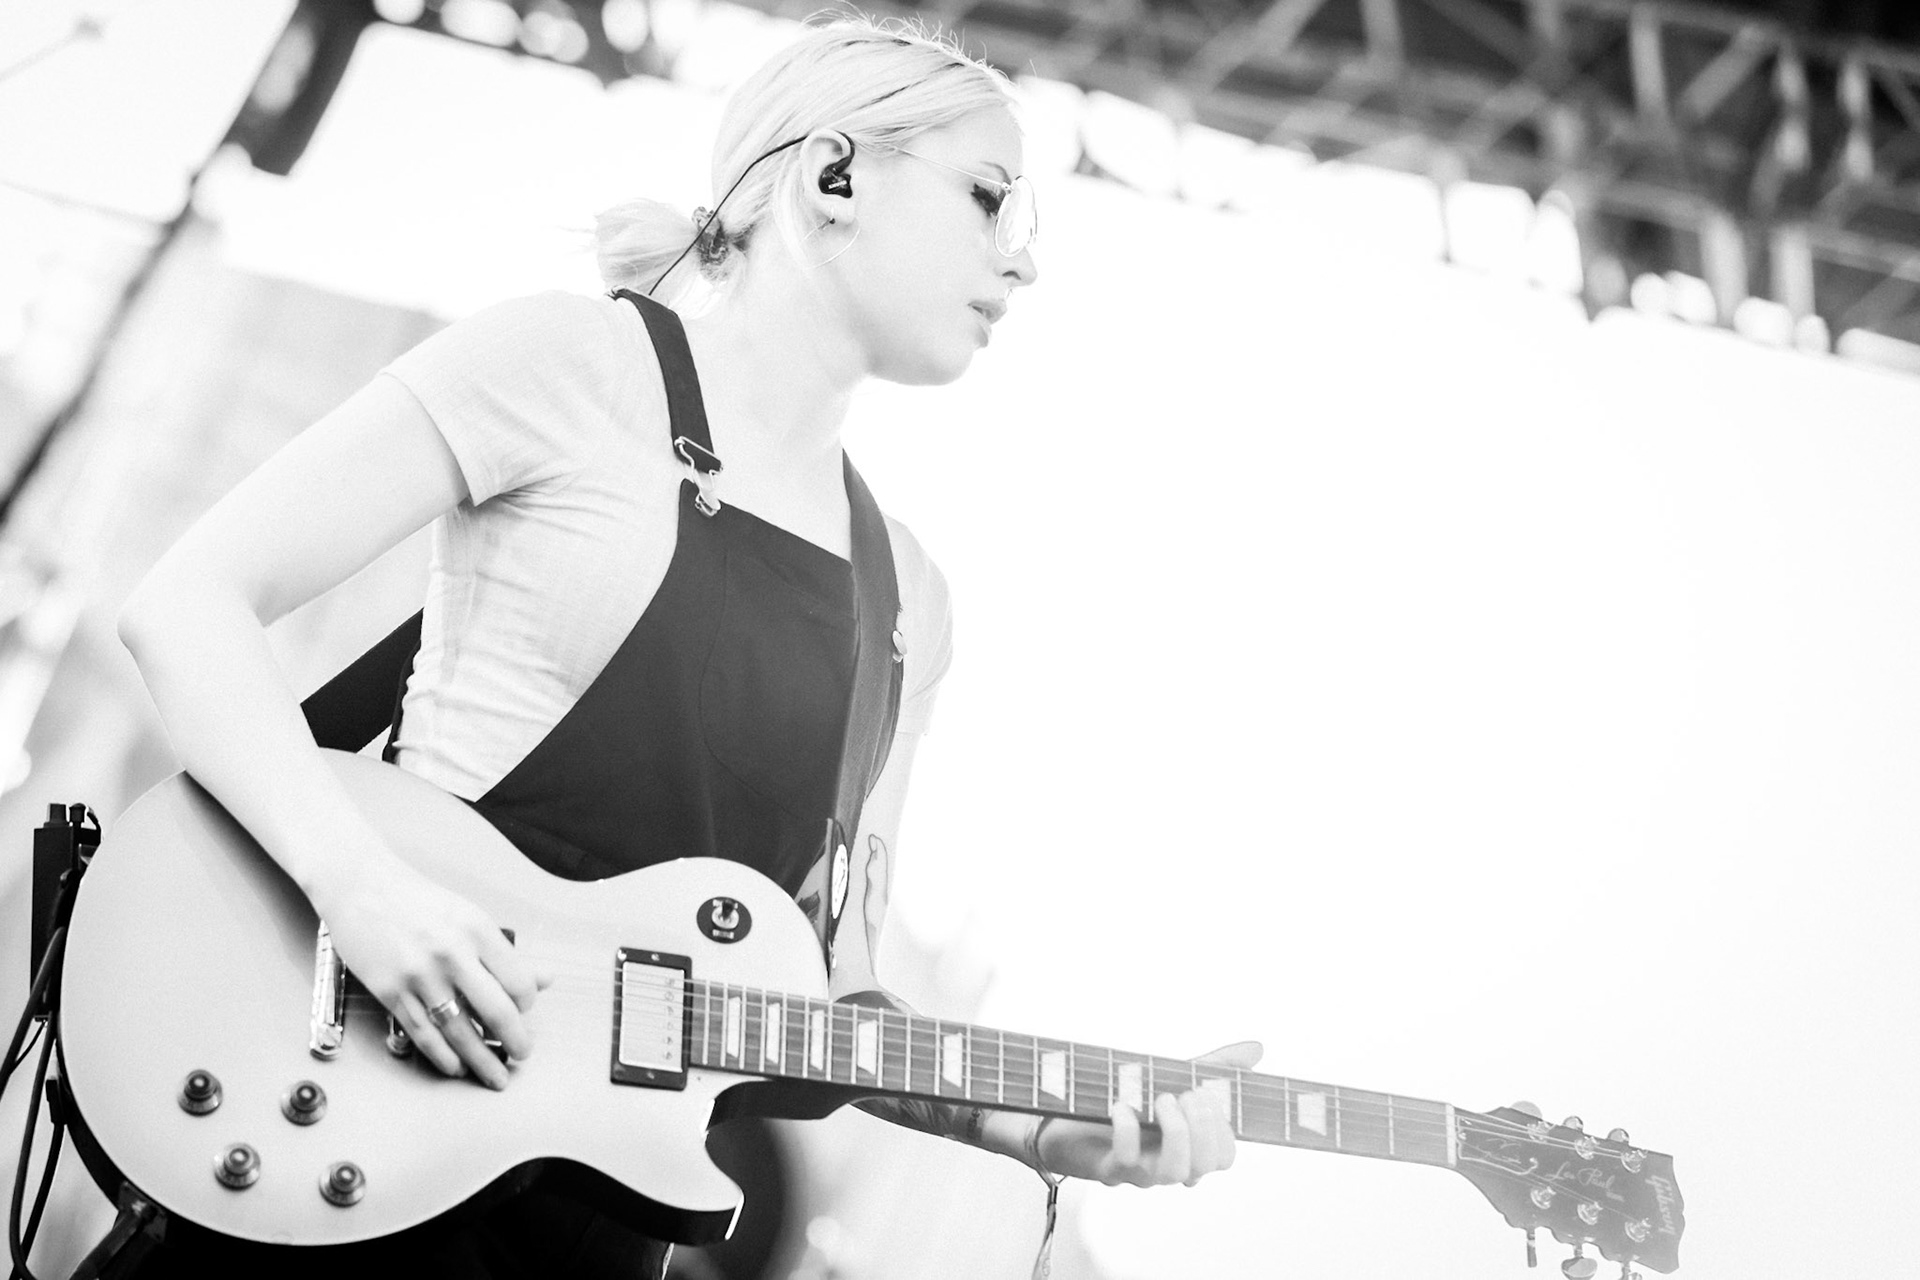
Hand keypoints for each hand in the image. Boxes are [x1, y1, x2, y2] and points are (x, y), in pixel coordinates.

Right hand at [314, 851, 549, 1088]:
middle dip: (515, 1041)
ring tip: (494, 1075)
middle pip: (496, 1011)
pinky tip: (456, 1066)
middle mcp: (451, 953)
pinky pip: (423, 1033)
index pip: (518, 981)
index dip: (527, 1005)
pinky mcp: (391, 991)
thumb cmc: (418, 901)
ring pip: (459, 1030)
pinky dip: (443, 1056)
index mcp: (477, 930)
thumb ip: (504, 953)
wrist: (362, 887)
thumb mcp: (469, 917)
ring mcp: (419, 975)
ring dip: (481, 1060)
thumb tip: (545, 980)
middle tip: (522, 1054)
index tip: (524, 1013)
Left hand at [1033, 1040, 1261, 1187]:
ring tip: (1161, 1099)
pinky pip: (1127, 1161)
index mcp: (1187, 1147)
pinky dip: (1128, 1131)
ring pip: (1174, 1172)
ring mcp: (1139, 1171)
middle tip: (1183, 1094)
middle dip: (1203, 1125)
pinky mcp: (1108, 1168)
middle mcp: (1167, 1165)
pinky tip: (1122, 1106)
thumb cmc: (1124, 1100)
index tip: (1204, 1092)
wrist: (1061, 1116)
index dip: (1223, 1127)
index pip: (1225, 1156)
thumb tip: (1257, 1048)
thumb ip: (1214, 1067)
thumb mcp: (1171, 1076)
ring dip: (1176, 1131)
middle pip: (1206, 1165)